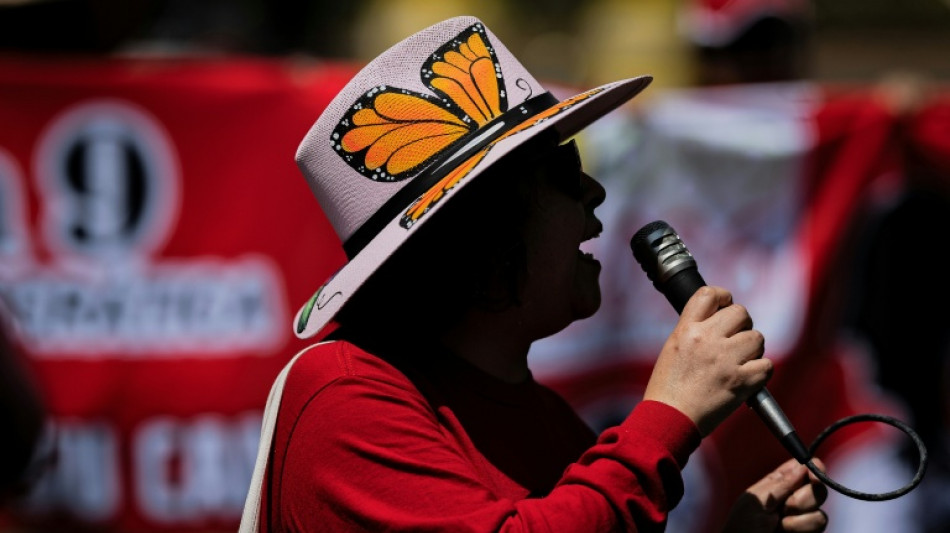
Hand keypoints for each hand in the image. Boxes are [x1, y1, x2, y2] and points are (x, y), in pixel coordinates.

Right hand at [643, 286, 769, 434]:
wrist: (668, 420)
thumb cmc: (667, 389)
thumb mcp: (672, 349)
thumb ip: (695, 332)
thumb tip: (720, 323)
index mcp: (686, 329)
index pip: (710, 294)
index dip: (723, 297)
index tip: (725, 307)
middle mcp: (707, 339)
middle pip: (740, 313)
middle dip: (742, 325)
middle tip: (734, 341)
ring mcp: (726, 360)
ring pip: (757, 338)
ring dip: (752, 349)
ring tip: (739, 362)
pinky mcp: (742, 382)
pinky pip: (767, 365)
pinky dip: (760, 372)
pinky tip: (747, 379)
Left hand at [722, 458, 828, 531]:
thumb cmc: (743, 524)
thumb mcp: (758, 499)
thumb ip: (782, 483)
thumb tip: (804, 466)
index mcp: (780, 482)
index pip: (805, 467)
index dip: (814, 468)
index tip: (813, 476)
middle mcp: (795, 497)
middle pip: (819, 488)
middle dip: (804, 498)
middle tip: (785, 507)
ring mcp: (803, 516)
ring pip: (820, 510)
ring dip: (799, 518)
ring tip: (779, 524)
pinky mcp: (808, 531)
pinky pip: (820, 523)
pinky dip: (801, 528)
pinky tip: (785, 532)